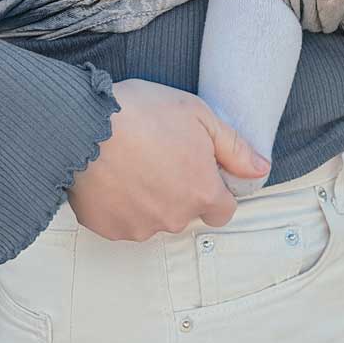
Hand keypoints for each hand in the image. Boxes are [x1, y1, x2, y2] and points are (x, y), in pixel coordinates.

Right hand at [67, 78, 270, 241]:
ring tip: (132, 161)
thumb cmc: (142, 113)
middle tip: (159, 155)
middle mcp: (174, 218)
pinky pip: (122, 221)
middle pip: (186, 213)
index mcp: (202, 193)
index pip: (223, 210)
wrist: (82, 124)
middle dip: (178, 190)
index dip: (213, 188)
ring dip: (148, 198)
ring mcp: (138, 227)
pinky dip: (120, 204)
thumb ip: (234, 148)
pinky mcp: (108, 229)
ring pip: (153, 218)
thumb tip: (261, 169)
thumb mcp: (199, 115)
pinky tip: (112, 174)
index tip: (197, 168)